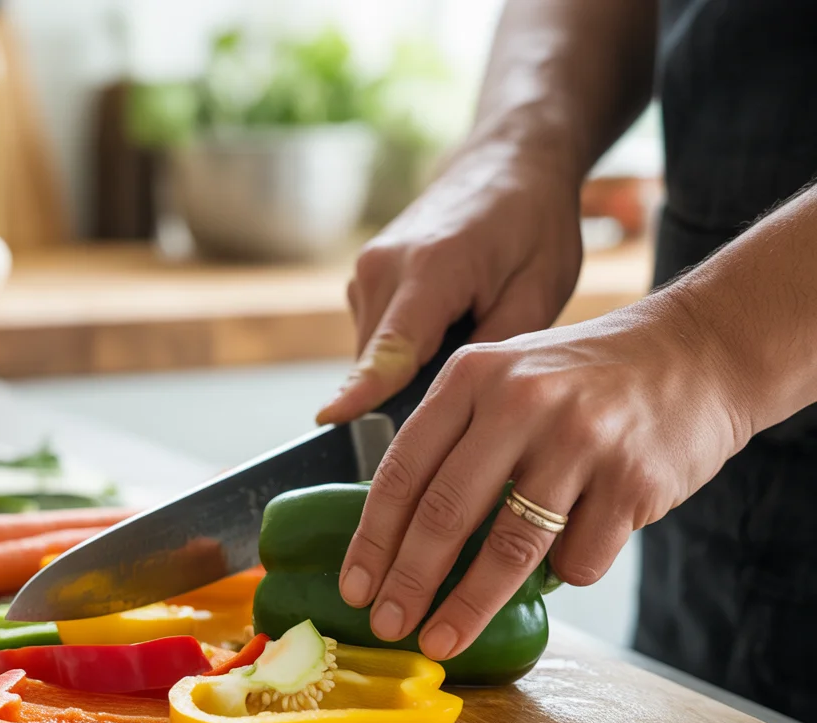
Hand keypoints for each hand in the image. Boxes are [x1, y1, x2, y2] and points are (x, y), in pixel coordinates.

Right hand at [317, 141, 583, 424]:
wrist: (508, 159)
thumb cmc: (534, 224)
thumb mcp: (538, 292)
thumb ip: (490, 351)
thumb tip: (445, 401)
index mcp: (433, 268)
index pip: (389, 347)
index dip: (361, 390)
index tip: (329, 419)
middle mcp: (384, 266)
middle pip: (379, 365)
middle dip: (414, 391)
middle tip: (473, 378)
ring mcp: (366, 269)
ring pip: (374, 355)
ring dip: (412, 365)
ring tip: (466, 330)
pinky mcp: (363, 276)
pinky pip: (375, 337)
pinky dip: (405, 345)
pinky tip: (446, 319)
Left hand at [335, 293, 753, 660]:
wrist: (695, 353)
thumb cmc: (585, 379)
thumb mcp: (507, 378)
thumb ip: (457, 438)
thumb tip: (402, 536)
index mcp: (474, 376)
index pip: (403, 470)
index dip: (373, 538)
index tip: (355, 586)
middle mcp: (520, 401)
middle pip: (445, 513)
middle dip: (409, 582)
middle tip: (388, 625)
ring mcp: (580, 440)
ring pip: (509, 548)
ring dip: (469, 607)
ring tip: (442, 640)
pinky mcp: (632, 479)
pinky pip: (578, 558)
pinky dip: (563, 573)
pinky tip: (567, 558)